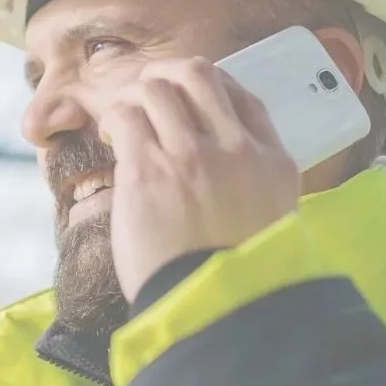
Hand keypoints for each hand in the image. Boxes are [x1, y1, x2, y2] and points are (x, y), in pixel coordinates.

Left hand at [89, 57, 300, 303]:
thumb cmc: (235, 278)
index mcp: (274, 164)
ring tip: (125, 122)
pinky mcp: (149, 171)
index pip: (244, 97)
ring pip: (158, 88)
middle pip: (200, 75)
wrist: (215, 311)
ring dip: (135, 98)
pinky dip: (115, 118)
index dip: (211, 89)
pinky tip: (112, 136)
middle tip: (149, 96)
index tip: (188, 101)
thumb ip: (253, 185)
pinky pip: (127, 116)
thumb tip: (220, 163)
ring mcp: (192, 157)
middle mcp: (237, 150)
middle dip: (168, 76)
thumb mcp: (271, 223)